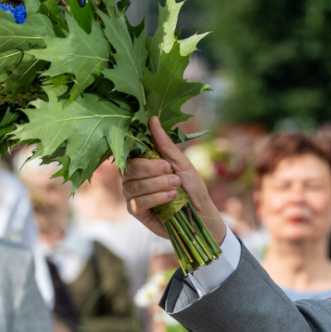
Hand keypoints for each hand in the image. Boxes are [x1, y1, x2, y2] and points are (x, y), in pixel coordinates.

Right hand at [120, 117, 227, 243]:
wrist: (201, 213)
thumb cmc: (191, 186)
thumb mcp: (182, 163)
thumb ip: (165, 144)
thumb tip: (152, 119)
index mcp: (142, 163)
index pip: (130, 155)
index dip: (144, 158)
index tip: (166, 162)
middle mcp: (132, 177)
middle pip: (129, 169)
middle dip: (152, 171)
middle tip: (173, 173)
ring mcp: (132, 194)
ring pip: (134, 186)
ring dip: (158, 185)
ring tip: (177, 186)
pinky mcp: (136, 211)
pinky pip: (138, 202)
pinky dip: (156, 198)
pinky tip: (171, 197)